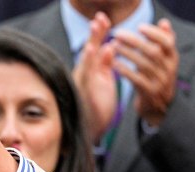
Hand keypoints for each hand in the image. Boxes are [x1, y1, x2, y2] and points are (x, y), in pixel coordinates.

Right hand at [73, 11, 118, 140]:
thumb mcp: (104, 82)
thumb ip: (106, 64)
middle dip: (96, 33)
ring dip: (92, 41)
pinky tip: (94, 49)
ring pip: (87, 59)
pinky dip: (90, 61)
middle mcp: (86, 75)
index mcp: (92, 71)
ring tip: (96, 26)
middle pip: (91, 50)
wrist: (91, 131)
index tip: (104, 18)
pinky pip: (87, 73)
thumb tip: (110, 46)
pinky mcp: (85, 92)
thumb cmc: (97, 108)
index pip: (96, 48)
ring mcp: (84, 83)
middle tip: (101, 17)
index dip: (100, 33)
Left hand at [113, 18, 178, 126]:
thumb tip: (163, 22)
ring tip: (113, 46)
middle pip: (152, 51)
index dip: (154, 34)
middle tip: (118, 34)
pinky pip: (136, 79)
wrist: (160, 109)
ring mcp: (160, 82)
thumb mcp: (165, 61)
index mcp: (173, 59)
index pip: (167, 42)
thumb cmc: (158, 79)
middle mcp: (169, 70)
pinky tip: (114, 63)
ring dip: (126, 53)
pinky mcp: (149, 93)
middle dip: (134, 41)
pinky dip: (124, 70)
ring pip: (143, 64)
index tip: (139, 27)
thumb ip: (164, 42)